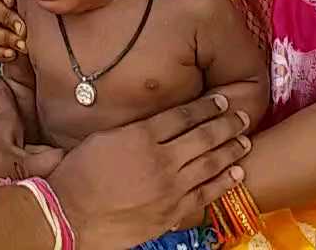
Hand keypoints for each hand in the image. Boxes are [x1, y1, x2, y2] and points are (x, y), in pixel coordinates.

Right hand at [48, 94, 253, 248]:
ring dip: (230, 150)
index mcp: (141, 135)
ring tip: (245, 141)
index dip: (206, 107)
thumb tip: (151, 124)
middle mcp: (161, 158)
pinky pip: (205, 194)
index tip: (221, 100)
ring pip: (210, 163)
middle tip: (242, 116)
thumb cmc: (77, 176)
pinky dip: (223, 182)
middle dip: (226, 124)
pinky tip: (236, 173)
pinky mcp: (172, 211)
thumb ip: (132, 129)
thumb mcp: (102, 139)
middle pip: (203, 136)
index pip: (183, 116)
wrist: (69, 215)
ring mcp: (170, 187)